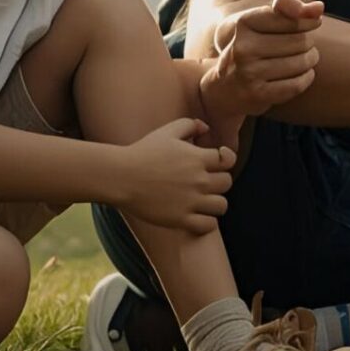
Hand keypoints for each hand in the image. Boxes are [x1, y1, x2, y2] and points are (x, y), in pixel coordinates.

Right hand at [107, 117, 235, 234]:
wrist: (121, 177)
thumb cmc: (143, 152)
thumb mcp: (166, 131)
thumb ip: (190, 124)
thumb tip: (206, 128)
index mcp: (197, 158)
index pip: (228, 160)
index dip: (224, 161)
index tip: (214, 163)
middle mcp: (198, 180)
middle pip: (227, 183)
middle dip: (218, 181)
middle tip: (204, 183)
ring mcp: (190, 201)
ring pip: (221, 206)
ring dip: (215, 203)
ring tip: (203, 201)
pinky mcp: (180, 219)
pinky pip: (208, 225)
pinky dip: (206, 222)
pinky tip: (196, 216)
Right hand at [201, 0, 324, 118]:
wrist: (225, 87)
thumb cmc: (251, 47)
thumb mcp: (262, 22)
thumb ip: (291, 8)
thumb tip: (319, 7)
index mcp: (244, 23)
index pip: (291, 18)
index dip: (309, 21)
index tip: (314, 23)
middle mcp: (243, 47)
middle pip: (301, 41)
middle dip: (309, 43)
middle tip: (303, 46)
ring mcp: (248, 72)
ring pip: (301, 63)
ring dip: (310, 60)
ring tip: (306, 59)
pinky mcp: (257, 95)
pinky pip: (297, 84)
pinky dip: (306, 78)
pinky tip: (304, 74)